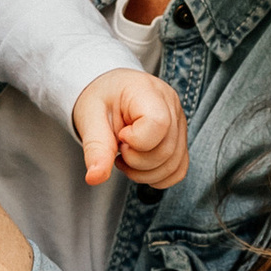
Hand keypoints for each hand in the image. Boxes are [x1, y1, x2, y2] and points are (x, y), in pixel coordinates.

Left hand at [72, 66, 189, 189]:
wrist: (111, 92)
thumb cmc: (101, 100)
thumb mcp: (89, 118)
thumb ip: (95, 148)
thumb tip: (94, 178)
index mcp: (147, 91)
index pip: (158, 124)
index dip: (136, 141)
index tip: (120, 135)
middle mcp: (171, 105)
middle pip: (166, 150)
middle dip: (136, 162)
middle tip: (119, 149)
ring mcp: (179, 123)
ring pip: (173, 164)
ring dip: (144, 173)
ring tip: (125, 157)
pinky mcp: (181, 139)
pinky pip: (178, 170)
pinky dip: (157, 177)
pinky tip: (139, 165)